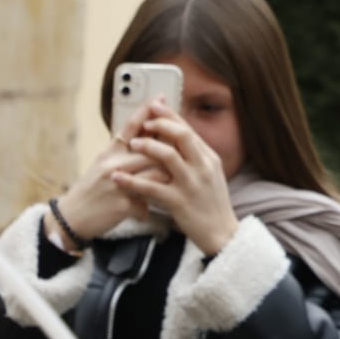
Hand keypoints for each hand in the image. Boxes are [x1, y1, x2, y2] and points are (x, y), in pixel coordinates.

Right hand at [56, 107, 167, 243]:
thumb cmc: (92, 190)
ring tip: (173, 184)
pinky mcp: (121, 205)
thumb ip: (124, 152)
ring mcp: (116, 184)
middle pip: (150, 151)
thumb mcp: (103, 165)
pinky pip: (146, 201)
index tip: (160, 98)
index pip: (130, 127)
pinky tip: (146, 210)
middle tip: (183, 155)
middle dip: (169, 153)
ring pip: (154, 174)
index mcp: (109, 153)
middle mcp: (112, 164)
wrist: (71, 218)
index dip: (145, 112)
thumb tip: (148, 136)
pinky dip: (148, 207)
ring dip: (166, 180)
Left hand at [116, 100, 240, 255]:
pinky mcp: (179, 202)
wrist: (221, 233)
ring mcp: (191, 184)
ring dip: (147, 147)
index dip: (170, 116)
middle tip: (144, 122)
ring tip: (132, 144)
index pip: (189, 130)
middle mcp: (203, 167)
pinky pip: (151, 187)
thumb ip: (196, 157)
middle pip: (182, 136)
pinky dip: (132, 181)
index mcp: (209, 158)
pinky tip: (117, 177)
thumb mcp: (211, 175)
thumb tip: (179, 137)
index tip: (155, 106)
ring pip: (168, 157)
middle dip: (160, 125)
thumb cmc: (212, 204)